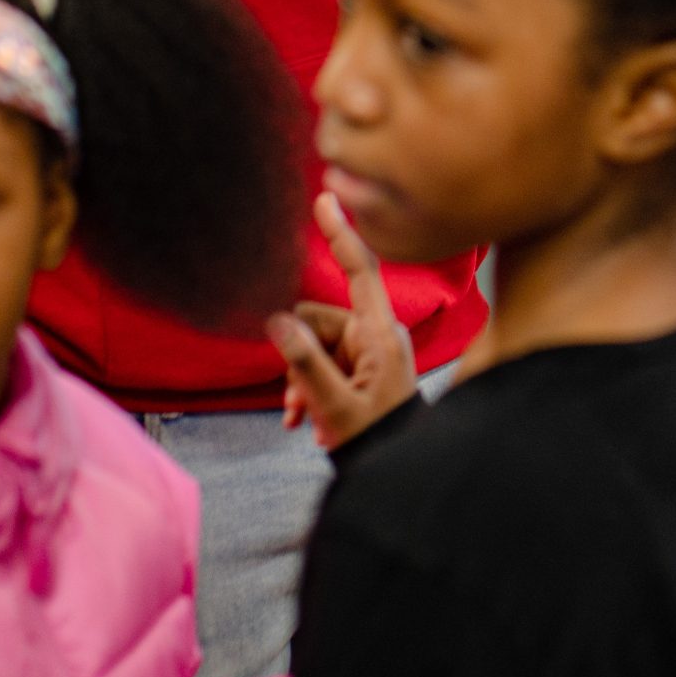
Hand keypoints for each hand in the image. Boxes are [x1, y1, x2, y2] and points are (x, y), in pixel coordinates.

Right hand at [267, 192, 420, 448]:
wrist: (397, 478)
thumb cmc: (378, 443)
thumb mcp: (337, 407)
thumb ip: (306, 365)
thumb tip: (277, 322)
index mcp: (380, 334)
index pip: (360, 271)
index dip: (341, 234)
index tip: (325, 198)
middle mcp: (374, 336)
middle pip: (317, 319)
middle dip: (297, 355)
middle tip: (298, 401)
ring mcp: (366, 354)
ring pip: (312, 344)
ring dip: (299, 380)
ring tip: (304, 418)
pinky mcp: (357, 371)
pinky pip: (319, 364)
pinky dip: (306, 390)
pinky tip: (304, 423)